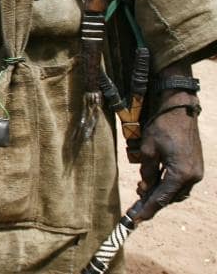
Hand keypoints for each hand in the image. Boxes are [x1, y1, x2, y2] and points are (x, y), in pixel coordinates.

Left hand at [134, 91, 203, 222]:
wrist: (179, 110)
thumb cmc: (162, 127)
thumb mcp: (148, 150)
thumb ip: (147, 172)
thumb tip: (145, 188)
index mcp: (181, 174)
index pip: (161, 198)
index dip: (147, 210)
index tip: (135, 220)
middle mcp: (192, 176)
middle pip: (170, 197)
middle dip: (152, 201)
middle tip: (135, 204)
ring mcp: (196, 171)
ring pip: (176, 190)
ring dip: (159, 192)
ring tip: (141, 188)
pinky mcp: (195, 165)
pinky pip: (180, 181)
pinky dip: (167, 184)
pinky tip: (153, 180)